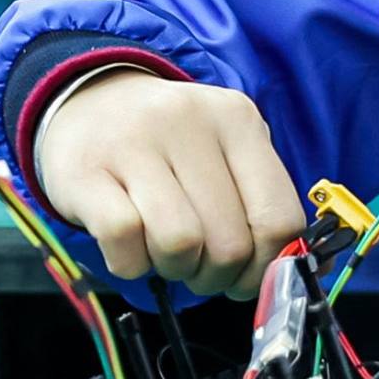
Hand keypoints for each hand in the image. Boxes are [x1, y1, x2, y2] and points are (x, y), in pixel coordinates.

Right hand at [34, 70, 306, 296]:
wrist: (85, 102)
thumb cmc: (167, 145)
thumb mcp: (223, 152)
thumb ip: (259, 201)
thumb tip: (293, 270)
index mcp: (237, 120)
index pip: (279, 218)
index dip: (266, 268)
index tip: (245, 277)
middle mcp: (189, 122)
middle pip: (229, 242)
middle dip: (216, 276)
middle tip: (197, 268)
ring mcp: (133, 143)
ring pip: (180, 243)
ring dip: (174, 269)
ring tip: (163, 254)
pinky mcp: (86, 171)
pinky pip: (124, 240)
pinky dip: (130, 262)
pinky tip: (128, 248)